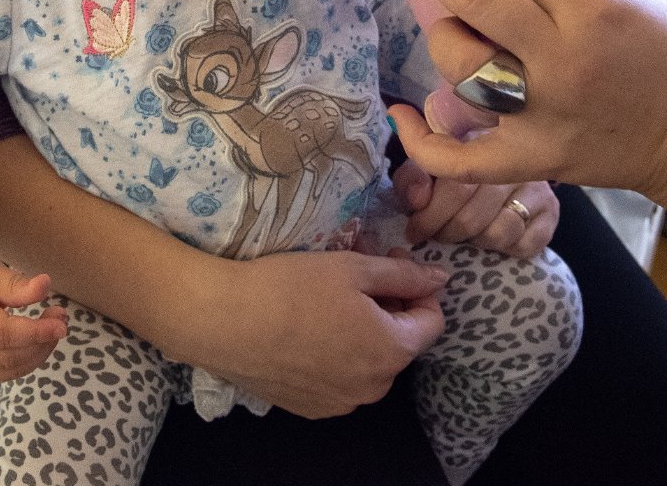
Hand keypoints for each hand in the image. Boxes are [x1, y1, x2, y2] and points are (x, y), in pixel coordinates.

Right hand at [0, 242, 68, 382]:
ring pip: (8, 370)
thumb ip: (14, 283)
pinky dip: (27, 360)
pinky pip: (3, 372)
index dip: (35, 332)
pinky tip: (39, 338)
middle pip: (7, 358)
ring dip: (38, 353)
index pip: (1, 335)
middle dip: (41, 342)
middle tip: (61, 316)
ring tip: (54, 325)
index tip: (61, 324)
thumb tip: (44, 287)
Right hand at [192, 249, 447, 418]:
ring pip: (370, 360)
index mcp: (392, 351)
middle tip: (359, 268)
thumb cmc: (293, 286)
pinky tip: (308, 326)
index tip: (390, 258)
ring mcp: (340, 402)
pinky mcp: (310, 407)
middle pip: (400, 341)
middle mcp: (374, 388)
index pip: (432, 320)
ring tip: (331, 295)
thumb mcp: (354, 267)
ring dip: (364, 327)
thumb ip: (405, 274)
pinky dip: (337, 351)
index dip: (417, 285)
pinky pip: (341, 377)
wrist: (223, 321)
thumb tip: (442, 279)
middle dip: (389, 303)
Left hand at [388, 0, 666, 201]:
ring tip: (456, 30)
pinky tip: (402, 113)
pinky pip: (462, 159)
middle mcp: (561, 60)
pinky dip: (422, 142)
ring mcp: (543, 115)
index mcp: (589, 8)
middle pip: (472, 2)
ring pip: (459, 68)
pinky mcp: (534, 160)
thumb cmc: (664, 51)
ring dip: (445, 39)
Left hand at [393, 158, 556, 257]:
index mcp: (479, 141)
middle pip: (473, 217)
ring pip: (499, 234)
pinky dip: (505, 248)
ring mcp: (537, 187)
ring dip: (475, 241)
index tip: (414, 229)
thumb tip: (416, 198)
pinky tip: (495, 233)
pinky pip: (524, 245)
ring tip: (466, 233)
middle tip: (435, 235)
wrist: (509, 164)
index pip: (454, 186)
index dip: (430, 214)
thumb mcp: (429, 170)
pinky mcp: (552, 213)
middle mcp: (515, 161)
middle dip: (446, 233)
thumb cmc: (459, 171)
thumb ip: (414, 179)